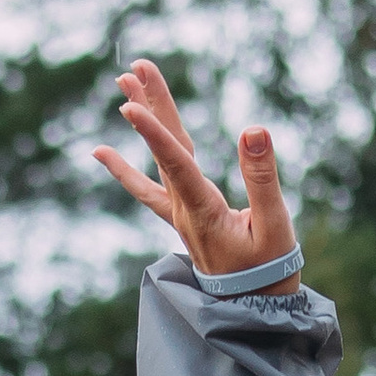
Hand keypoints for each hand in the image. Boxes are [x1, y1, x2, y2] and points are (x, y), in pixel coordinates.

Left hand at [91, 59, 295, 286]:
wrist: (253, 308)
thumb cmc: (268, 270)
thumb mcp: (274, 225)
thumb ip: (262, 178)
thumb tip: (252, 129)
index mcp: (204, 210)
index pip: (176, 164)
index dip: (153, 132)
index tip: (130, 104)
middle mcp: (183, 209)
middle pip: (163, 148)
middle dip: (149, 104)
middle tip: (133, 66)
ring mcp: (178, 212)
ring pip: (158, 157)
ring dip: (144, 118)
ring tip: (124, 84)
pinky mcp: (181, 216)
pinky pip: (148, 188)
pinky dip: (124, 169)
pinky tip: (100, 152)